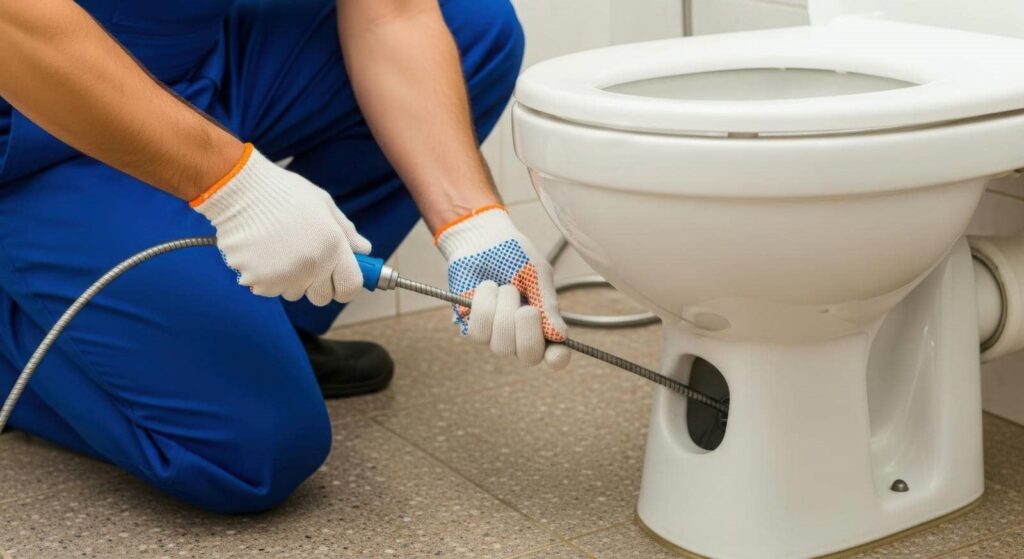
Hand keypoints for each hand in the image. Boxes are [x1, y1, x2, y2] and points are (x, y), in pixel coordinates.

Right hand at [191, 143, 371, 305]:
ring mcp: (284, 276)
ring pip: (294, 293)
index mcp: (333, 246)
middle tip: (306, 259)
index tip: (340, 280)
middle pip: (322, 297)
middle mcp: (312, 266)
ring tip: (279, 248)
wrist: (239, 189)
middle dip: (317, 284)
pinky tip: (262, 252)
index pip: (350, 288)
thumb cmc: (284, 193)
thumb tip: (364, 250)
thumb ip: (347, 232)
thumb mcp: (325, 205)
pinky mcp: (258, 281)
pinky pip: (269, 289)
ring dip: (290, 279)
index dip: (346, 286)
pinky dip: (266, 277)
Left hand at [436, 205, 569, 368]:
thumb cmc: (515, 253)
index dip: (558, 359)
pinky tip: (487, 288)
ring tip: (505, 287)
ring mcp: (496, 332)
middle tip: (526, 308)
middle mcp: (521, 333)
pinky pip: (478, 332)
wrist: (482, 237)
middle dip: (527, 331)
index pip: (555, 355)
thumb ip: (548, 303)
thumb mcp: (538, 273)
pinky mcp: (472, 325)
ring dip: (504, 313)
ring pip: (501, 346)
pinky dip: (484, 307)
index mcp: (544, 322)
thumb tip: (559, 335)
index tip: (557, 351)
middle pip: (528, 357)